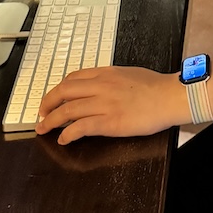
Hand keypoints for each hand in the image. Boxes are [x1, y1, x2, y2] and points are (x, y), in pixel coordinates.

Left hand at [35, 66, 183, 144]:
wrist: (170, 96)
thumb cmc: (155, 86)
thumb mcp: (128, 74)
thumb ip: (110, 79)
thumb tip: (98, 88)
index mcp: (106, 73)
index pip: (73, 78)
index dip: (58, 89)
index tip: (53, 98)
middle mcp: (101, 86)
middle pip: (64, 92)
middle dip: (48, 104)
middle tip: (41, 114)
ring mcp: (104, 104)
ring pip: (68, 110)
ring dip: (51, 121)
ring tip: (44, 128)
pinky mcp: (110, 122)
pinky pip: (81, 127)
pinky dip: (68, 134)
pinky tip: (63, 139)